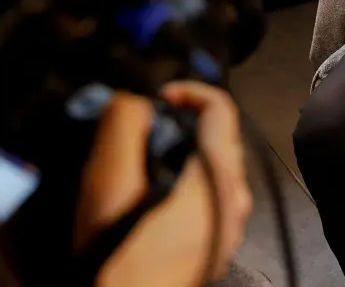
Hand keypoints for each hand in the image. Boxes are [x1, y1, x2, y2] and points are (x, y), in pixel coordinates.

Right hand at [79, 83, 252, 286]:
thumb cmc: (119, 254)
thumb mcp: (109, 184)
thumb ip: (122, 130)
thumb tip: (135, 100)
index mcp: (218, 178)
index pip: (222, 107)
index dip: (188, 90)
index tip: (157, 98)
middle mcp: (235, 199)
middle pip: (221, 135)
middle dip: (185, 120)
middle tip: (145, 129)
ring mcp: (231, 224)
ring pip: (217, 165)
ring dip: (185, 150)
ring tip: (145, 159)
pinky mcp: (218, 242)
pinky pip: (211, 192)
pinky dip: (188, 178)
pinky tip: (154, 193)